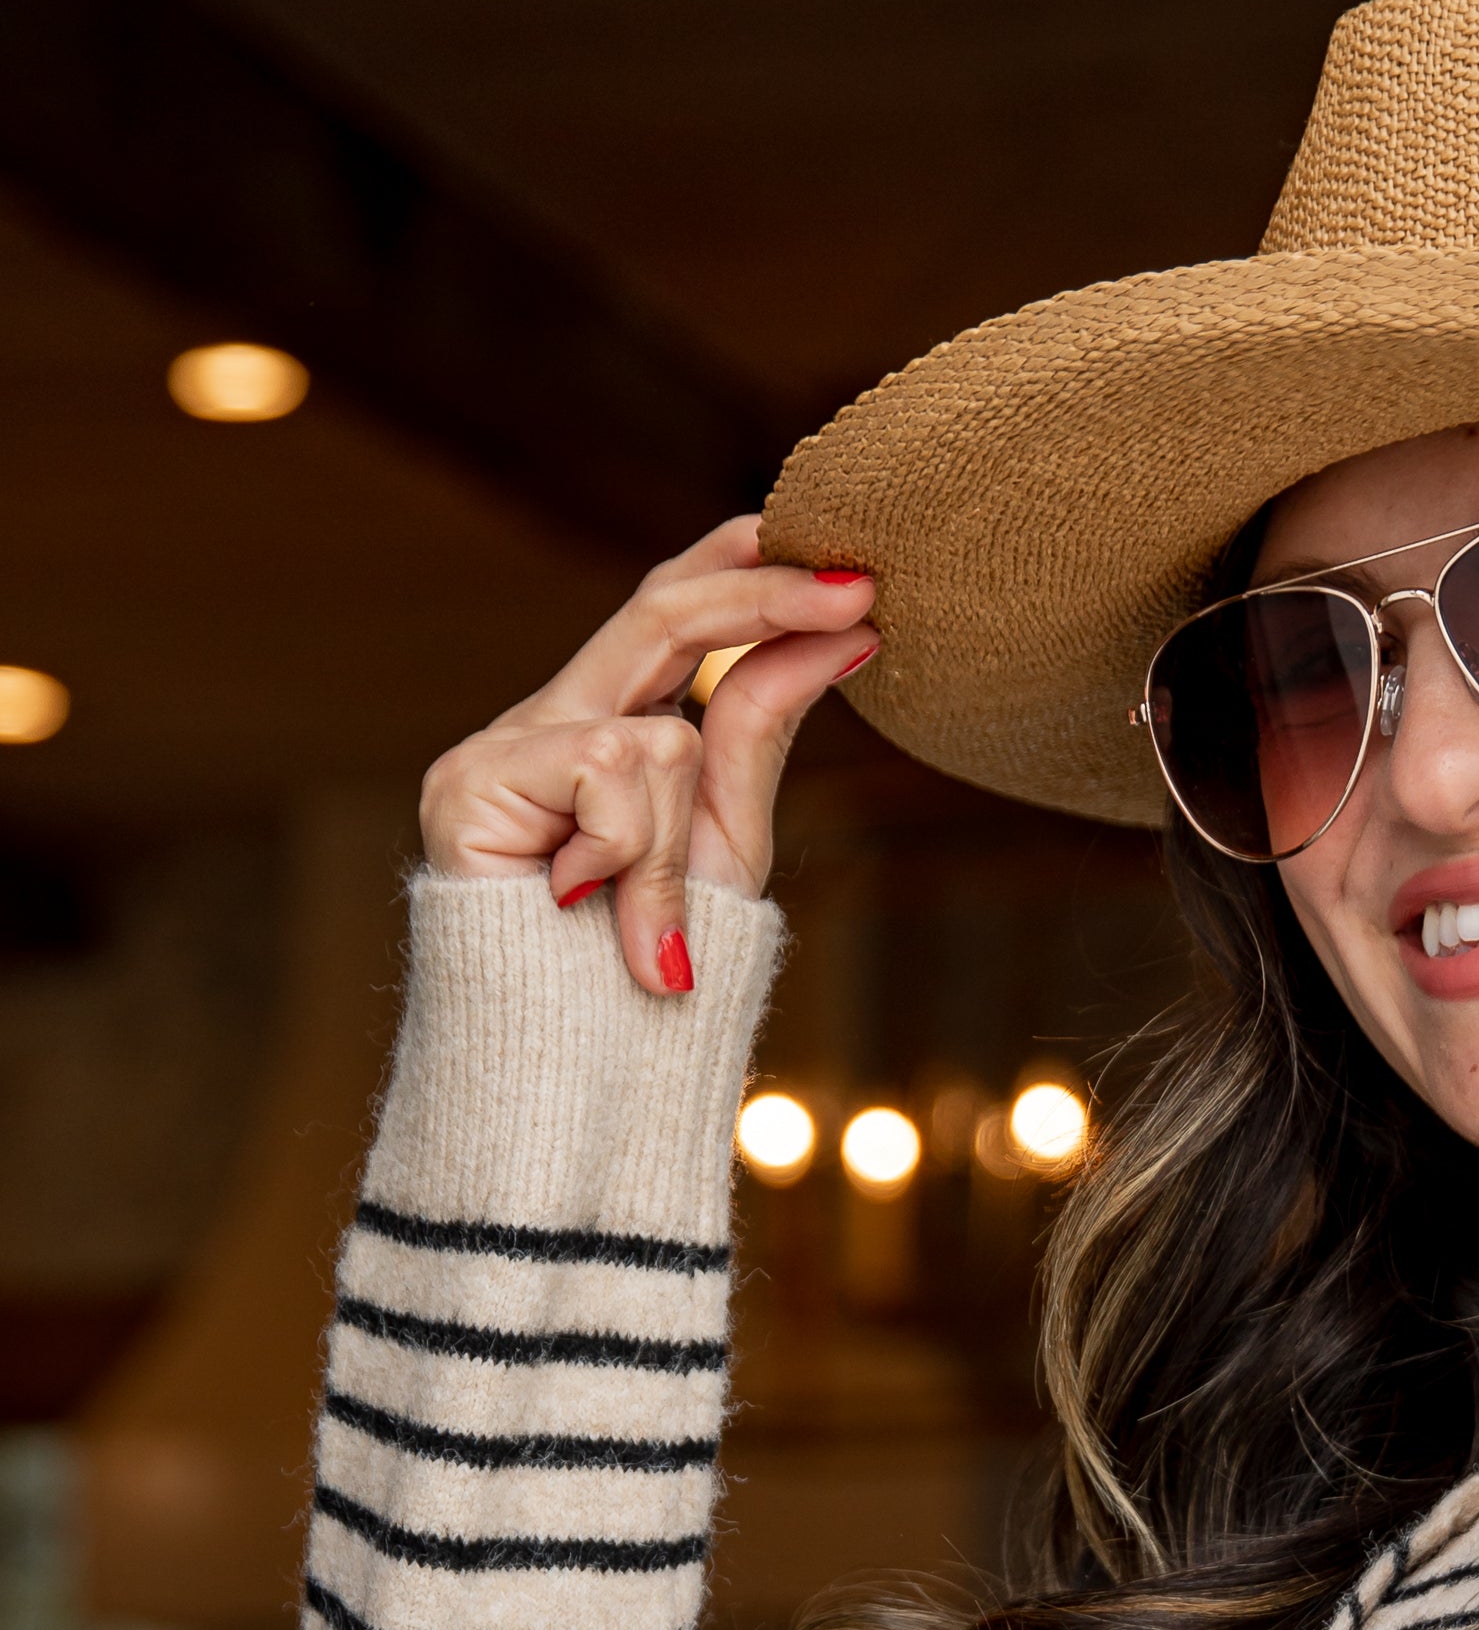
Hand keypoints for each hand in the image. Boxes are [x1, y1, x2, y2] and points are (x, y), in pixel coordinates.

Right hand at [418, 518, 878, 994]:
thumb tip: (845, 631)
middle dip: (763, 599)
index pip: (673, 614)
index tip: (843, 558)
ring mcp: (502, 748)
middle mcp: (552, 722)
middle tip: (859, 592)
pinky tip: (578, 901)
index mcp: (608, 731)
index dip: (747, 572)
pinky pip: (608, 771)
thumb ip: (760, 732)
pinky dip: (625, 852)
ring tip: (645, 932)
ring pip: (659, 737)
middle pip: (658, 613)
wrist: (575, 1071)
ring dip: (674, 849)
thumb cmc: (651, 975)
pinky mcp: (468, 782)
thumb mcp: (727, 842)